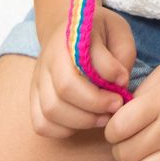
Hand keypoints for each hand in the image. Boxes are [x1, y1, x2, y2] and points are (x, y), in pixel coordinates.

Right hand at [30, 9, 134, 137]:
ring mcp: (38, 81)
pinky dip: (63, 130)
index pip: (82, 61)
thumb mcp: (118, 30)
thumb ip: (122, 53)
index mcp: (69, 39)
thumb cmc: (99, 33)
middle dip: (96, 103)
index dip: (107, 75)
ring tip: (104, 117)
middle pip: (64, 90)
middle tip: (117, 105)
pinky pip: (41, 124)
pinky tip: (84, 122)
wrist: (66, 30)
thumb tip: (119, 81)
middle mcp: (48, 60)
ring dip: (83, 120)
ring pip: (51, 110)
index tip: (124, 81)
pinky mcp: (34, 98)